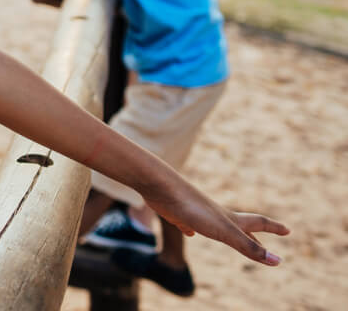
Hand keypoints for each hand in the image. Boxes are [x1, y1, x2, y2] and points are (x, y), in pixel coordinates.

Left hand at [144, 182, 288, 265]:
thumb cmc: (193, 208)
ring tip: (227, 238)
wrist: (160, 186)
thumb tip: (278, 262)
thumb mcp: (224, 232)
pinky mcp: (178, 214)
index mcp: (230, 219)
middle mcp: (216, 214)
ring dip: (225, 233)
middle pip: (240, 227)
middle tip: (264, 243)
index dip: (274, 228)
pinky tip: (189, 231)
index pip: (258, 223)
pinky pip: (190, 224)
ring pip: (215, 225)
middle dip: (254, 236)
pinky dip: (194, 229)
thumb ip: (248, 247)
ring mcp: (197, 214)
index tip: (289, 230)